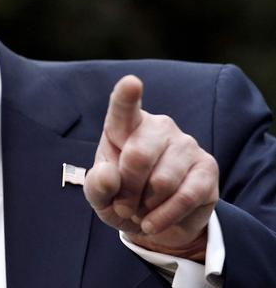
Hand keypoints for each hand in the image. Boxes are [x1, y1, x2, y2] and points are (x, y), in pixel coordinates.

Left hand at [83, 75, 218, 259]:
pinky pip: (184, 197)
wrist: (154, 222)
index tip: (131, 83)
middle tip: (123, 205)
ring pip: (161, 181)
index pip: (123, 108)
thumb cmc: (120, 197)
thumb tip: (109, 175)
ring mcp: (186, 144)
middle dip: (126, 190)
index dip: (126, 96)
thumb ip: (97, 184)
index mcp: (126, 126)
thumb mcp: (99, 196)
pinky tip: (154, 222)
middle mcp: (158, 127)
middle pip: (138, 156)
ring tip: (141, 209)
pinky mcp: (207, 167)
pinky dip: (164, 217)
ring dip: (145, 206)